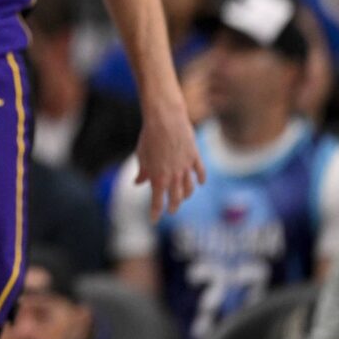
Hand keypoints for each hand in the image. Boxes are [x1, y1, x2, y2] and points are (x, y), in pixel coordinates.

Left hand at [135, 97, 205, 220]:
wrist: (165, 119)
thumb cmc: (149, 136)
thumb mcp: (141, 155)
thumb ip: (142, 172)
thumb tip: (138, 183)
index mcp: (158, 177)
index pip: (157, 201)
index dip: (155, 212)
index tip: (154, 220)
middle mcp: (174, 175)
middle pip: (176, 198)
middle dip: (173, 206)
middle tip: (170, 211)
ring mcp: (186, 167)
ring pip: (189, 188)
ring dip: (186, 195)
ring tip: (183, 198)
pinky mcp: (195, 157)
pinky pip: (200, 173)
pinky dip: (201, 180)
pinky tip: (200, 183)